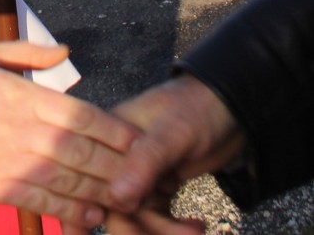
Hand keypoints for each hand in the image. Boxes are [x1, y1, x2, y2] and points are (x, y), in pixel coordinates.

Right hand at [0, 41, 137, 227]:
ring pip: (66, 182)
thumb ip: (28, 54)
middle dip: (116, 166)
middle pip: (81, 151)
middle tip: (141, 176)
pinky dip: (69, 212)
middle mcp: (20, 131)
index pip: (80, 114)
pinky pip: (40, 203)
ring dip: (100, 193)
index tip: (135, 140)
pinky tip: (90, 216)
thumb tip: (66, 52)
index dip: (113, 130)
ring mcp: (7, 163)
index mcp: (20, 95)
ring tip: (123, 200)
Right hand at [100, 75, 245, 231]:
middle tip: (178, 234)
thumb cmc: (198, 108)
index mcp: (109, 138)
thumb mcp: (172, 132)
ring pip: (138, 218)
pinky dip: (174, 229)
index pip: (96, 181)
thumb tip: (116, 197)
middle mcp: (119, 160)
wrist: (233, 108)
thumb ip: (146, 161)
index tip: (134, 222)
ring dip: (164, 231)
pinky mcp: (158, 188)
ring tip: (197, 231)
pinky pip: (156, 219)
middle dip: (143, 229)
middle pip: (115, 206)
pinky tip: (197, 226)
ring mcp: (139, 175)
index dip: (109, 209)